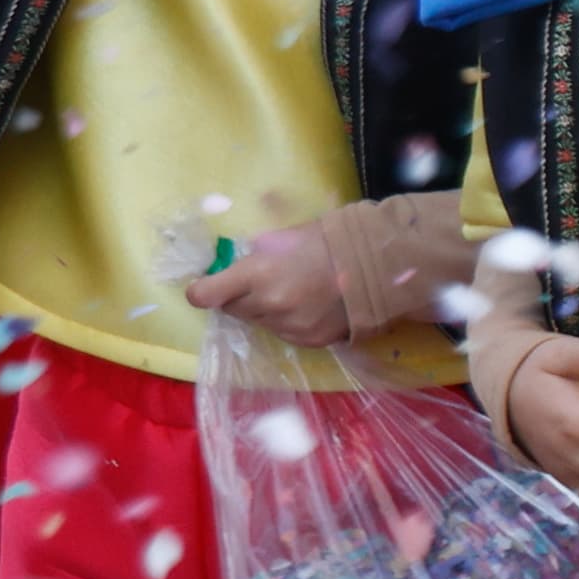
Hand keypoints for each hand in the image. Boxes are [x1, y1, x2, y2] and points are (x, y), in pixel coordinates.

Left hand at [180, 226, 354, 344]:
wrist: (378, 265)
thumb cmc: (327, 241)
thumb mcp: (282, 237)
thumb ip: (253, 253)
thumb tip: (231, 264)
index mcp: (258, 274)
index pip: (206, 295)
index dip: (200, 290)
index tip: (203, 287)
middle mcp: (269, 305)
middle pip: (231, 309)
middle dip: (238, 296)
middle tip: (258, 282)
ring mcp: (289, 327)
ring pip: (258, 323)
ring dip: (263, 310)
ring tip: (289, 292)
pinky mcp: (308, 341)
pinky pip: (282, 333)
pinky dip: (286, 321)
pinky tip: (306, 306)